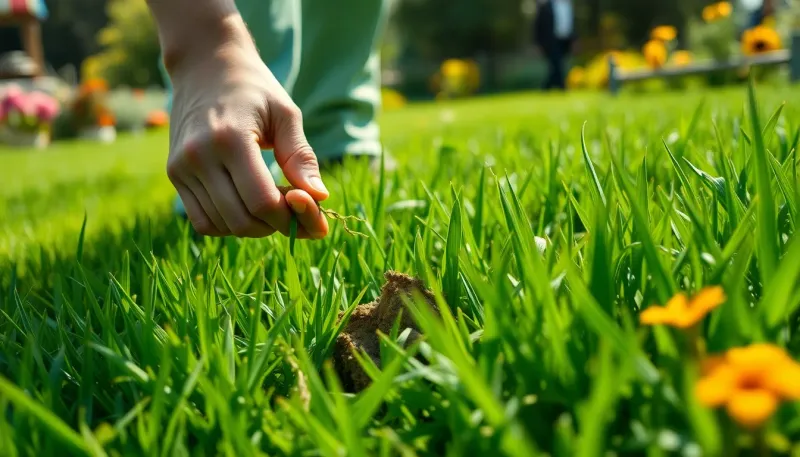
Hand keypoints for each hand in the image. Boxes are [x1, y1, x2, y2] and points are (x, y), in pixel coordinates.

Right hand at [164, 17, 328, 238]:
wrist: (205, 66)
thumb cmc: (254, 88)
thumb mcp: (285, 114)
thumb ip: (301, 157)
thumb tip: (320, 198)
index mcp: (230, 139)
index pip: (261, 201)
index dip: (289, 217)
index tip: (310, 213)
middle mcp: (199, 156)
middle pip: (242, 220)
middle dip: (274, 225)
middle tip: (293, 211)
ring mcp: (181, 167)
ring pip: (222, 226)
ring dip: (253, 227)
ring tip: (271, 204)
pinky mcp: (174, 174)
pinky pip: (203, 221)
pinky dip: (229, 225)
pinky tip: (247, 207)